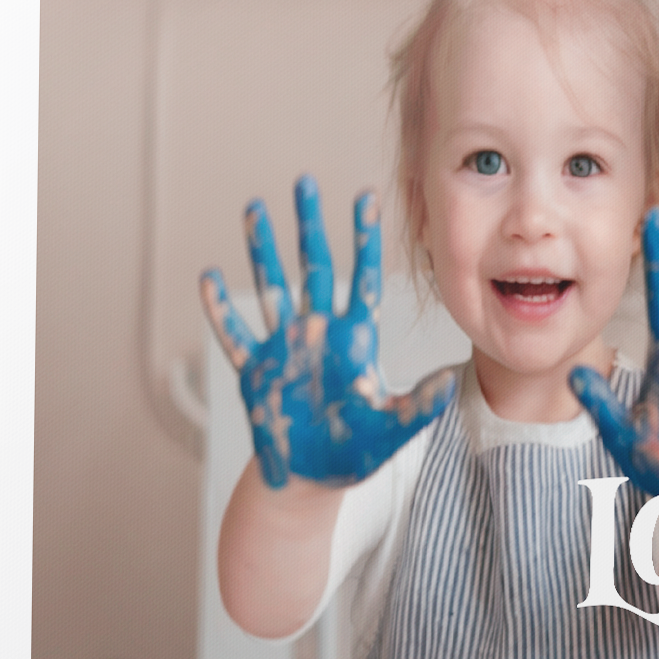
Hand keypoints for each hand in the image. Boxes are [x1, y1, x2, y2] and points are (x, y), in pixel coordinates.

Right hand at [200, 176, 457, 489]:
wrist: (312, 478)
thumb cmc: (355, 452)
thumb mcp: (392, 429)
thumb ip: (419, 406)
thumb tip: (450, 382)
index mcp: (354, 340)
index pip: (363, 278)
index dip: (364, 238)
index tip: (366, 197)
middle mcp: (318, 333)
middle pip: (313, 267)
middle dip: (308, 224)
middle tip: (304, 181)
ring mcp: (284, 347)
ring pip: (271, 288)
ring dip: (261, 250)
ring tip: (253, 208)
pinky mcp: (256, 371)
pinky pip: (234, 337)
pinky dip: (220, 310)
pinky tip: (208, 278)